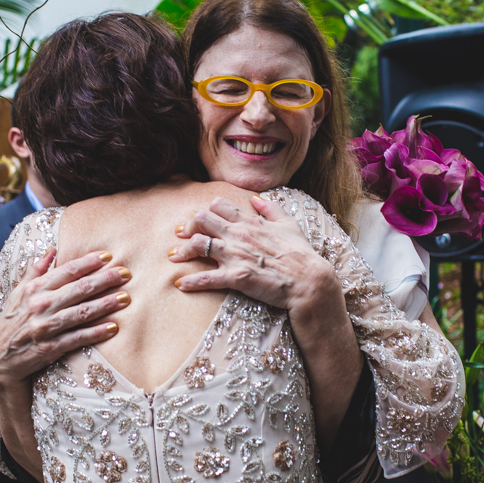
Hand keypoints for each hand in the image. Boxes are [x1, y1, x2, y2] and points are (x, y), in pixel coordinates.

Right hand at [0, 249, 131, 389]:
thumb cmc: (12, 322)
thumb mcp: (18, 294)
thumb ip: (35, 272)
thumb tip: (52, 250)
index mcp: (34, 290)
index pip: (66, 271)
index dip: (88, 262)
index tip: (107, 256)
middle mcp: (40, 306)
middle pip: (79, 289)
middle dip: (104, 279)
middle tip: (126, 273)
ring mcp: (46, 327)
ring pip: (81, 312)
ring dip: (105, 305)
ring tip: (125, 298)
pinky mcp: (50, 348)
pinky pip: (78, 338)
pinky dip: (96, 333)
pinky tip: (113, 327)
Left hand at [168, 195, 334, 312]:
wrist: (309, 280)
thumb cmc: (301, 254)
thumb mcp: (289, 224)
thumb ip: (272, 208)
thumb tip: (257, 198)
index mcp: (250, 221)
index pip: (219, 206)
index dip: (206, 211)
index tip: (198, 220)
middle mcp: (239, 234)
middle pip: (201, 220)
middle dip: (188, 226)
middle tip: (180, 235)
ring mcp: (236, 255)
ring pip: (198, 244)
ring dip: (182, 250)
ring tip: (173, 257)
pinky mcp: (236, 277)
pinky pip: (207, 277)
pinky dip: (191, 281)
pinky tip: (180, 284)